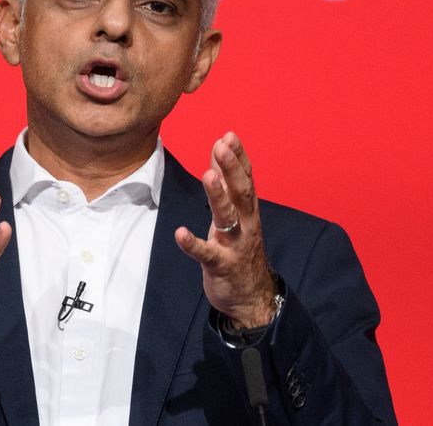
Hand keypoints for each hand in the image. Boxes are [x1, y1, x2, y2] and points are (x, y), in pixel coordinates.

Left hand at [175, 132, 276, 328]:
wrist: (252, 297)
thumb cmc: (240, 248)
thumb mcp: (235, 213)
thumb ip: (226, 182)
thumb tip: (220, 149)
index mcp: (247, 210)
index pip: (246, 178)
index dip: (239, 157)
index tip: (229, 136)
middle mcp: (245, 224)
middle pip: (240, 192)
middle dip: (231, 168)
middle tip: (222, 146)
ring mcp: (235, 245)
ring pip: (228, 218)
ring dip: (218, 196)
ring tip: (208, 176)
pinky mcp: (222, 266)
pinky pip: (207, 254)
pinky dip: (193, 244)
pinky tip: (180, 233)